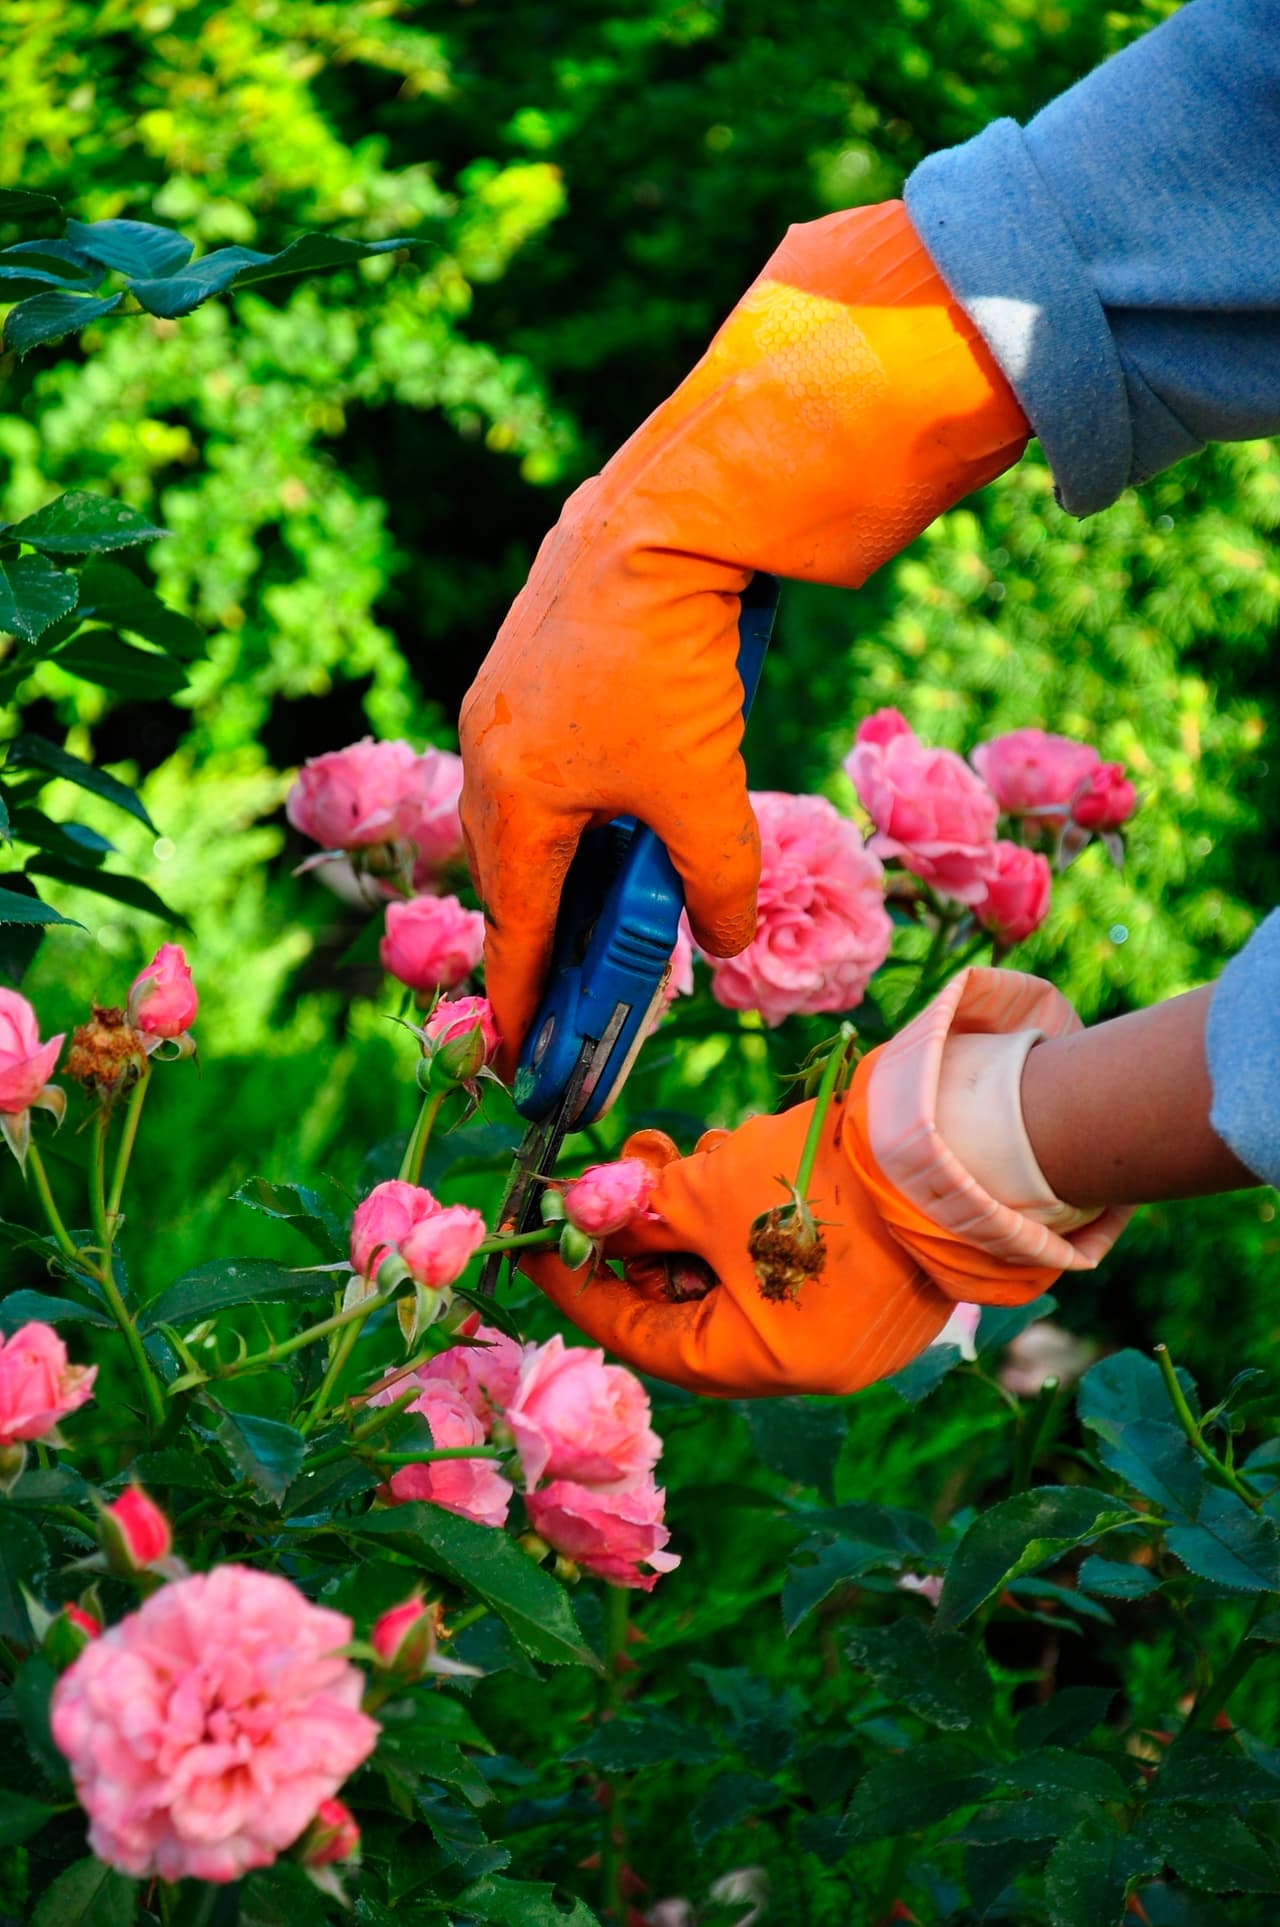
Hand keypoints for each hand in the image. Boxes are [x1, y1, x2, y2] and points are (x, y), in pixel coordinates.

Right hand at [459, 202, 1026, 1074]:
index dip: (521, 995)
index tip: (516, 1052)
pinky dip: (563, 800)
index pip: (514, 926)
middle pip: (505, 869)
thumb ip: (718, 882)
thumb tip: (731, 944)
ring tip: (588, 898)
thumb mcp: (705, 792)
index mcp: (514, 796)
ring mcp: (499, 694)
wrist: (666, 517)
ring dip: (551, 860)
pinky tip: (603, 800)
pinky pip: (533, 755)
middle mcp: (486, 748)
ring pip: (519, 807)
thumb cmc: (674, 664)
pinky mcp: (527, 653)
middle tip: (560, 982)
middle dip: (534, 932)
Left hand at [523, 970, 1129, 1396]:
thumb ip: (640, 1215)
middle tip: (616, 1183)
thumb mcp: (708, 1195)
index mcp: (763, 1366)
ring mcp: (846, 1325)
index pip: (642, 1336)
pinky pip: (781, 1263)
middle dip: (642, 1240)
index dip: (580, 1287)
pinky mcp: (871, 1281)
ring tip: (678, 1156)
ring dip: (692, 1219)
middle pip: (687, 1310)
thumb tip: (587, 1220)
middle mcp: (808, 1363)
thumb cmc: (820, 1182)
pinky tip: (733, 1162)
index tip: (537, 1247)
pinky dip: (744, 1220)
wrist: (951, 1142)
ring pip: (734, 1279)